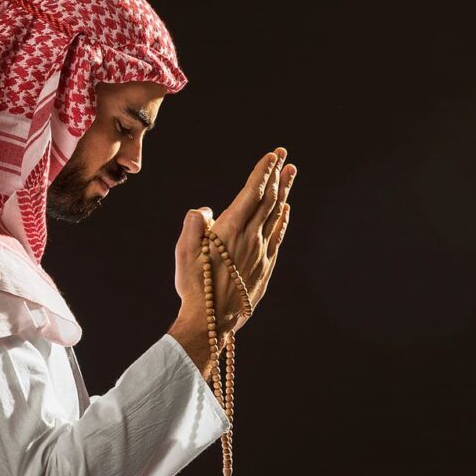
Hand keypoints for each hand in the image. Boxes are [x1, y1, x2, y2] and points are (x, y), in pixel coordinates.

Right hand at [174, 148, 295, 336]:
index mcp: (230, 229)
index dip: (263, 172)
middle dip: (276, 175)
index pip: (252, 193)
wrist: (211, 318)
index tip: (272, 156)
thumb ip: (195, 223)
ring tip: (290, 173)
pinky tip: (285, 211)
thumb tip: (207, 211)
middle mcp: (251, 238)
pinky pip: (277, 237)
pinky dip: (283, 220)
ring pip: (276, 215)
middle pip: (268, 200)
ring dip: (284, 192)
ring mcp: (261, 253)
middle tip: (284, 157)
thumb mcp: (184, 250)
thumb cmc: (194, 285)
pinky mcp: (265, 268)